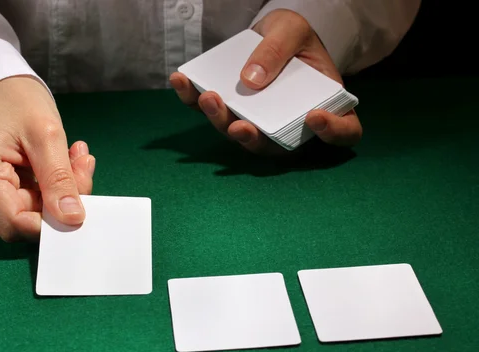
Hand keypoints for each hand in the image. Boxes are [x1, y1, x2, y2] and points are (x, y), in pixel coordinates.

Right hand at [0, 75, 94, 241]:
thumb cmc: (18, 101)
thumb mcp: (47, 134)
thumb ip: (60, 178)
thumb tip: (72, 219)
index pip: (15, 223)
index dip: (52, 221)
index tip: (82, 197)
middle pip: (23, 218)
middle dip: (60, 198)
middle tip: (82, 162)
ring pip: (28, 212)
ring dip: (58, 190)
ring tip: (73, 156)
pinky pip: (24, 204)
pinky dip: (48, 188)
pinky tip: (60, 162)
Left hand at [170, 9, 361, 154]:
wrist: (271, 33)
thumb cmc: (294, 36)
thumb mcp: (292, 30)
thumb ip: (278, 50)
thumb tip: (251, 79)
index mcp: (325, 105)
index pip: (344, 131)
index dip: (334, 133)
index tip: (315, 118)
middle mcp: (291, 123)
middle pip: (278, 145)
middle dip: (254, 138)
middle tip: (239, 125)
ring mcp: (260, 122)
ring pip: (242, 135)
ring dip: (221, 121)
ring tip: (207, 96)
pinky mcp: (232, 111)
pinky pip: (212, 112)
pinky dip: (192, 100)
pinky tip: (181, 80)